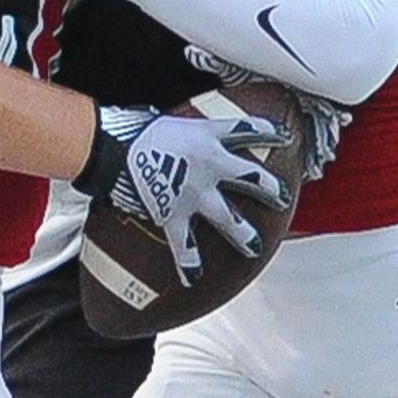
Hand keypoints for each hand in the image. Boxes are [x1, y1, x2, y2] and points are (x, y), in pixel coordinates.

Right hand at [88, 102, 287, 280]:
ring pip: (230, 219)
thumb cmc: (134, 129)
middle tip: (283, 199)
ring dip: (244, 235)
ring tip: (254, 247)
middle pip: (252, 178)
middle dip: (272, 190)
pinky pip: (186, 246)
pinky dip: (189, 264)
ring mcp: (195, 194)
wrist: (113, 149)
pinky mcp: (174, 216)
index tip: (285, 136)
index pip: (248, 130)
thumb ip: (184, 127)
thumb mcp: (168, 119)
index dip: (269, 132)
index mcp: (208, 136)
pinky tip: (194, 278)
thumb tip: (180, 128)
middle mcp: (211, 166)